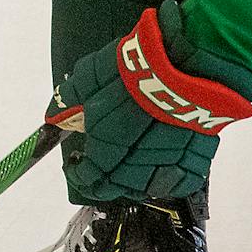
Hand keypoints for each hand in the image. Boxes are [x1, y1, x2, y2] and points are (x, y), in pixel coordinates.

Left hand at [49, 0, 251, 200]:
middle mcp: (138, 162)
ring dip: (132, 183)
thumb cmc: (136, 68)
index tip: (75, 165)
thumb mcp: (90, 77)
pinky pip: (181, 180)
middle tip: (97, 167)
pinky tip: (160, 169)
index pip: (89, 178)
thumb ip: (69, 100)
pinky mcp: (198, 154)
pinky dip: (167, 180)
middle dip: (102, 181)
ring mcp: (170, 160)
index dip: (78, 174)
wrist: (189, 64)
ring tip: (125, 168)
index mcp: (109, 146)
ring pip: (147, 187)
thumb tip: (53, 116)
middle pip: (117, 187)